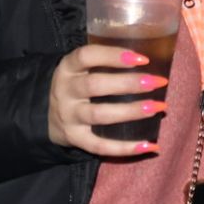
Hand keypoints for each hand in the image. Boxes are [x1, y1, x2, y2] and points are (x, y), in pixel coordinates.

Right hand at [47, 44, 166, 157]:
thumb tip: (148, 59)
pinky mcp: (75, 138)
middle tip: (156, 82)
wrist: (46, 113)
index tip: (142, 59)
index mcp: (67, 67)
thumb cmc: (76, 84)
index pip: (87, 56)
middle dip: (129, 83)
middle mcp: (65, 91)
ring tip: (157, 107)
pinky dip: (125, 148)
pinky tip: (149, 145)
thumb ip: (104, 61)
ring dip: (131, 111)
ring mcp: (69, 116)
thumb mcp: (80, 68)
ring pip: (99, 114)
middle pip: (95, 85)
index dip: (113, 55)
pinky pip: (100, 146)